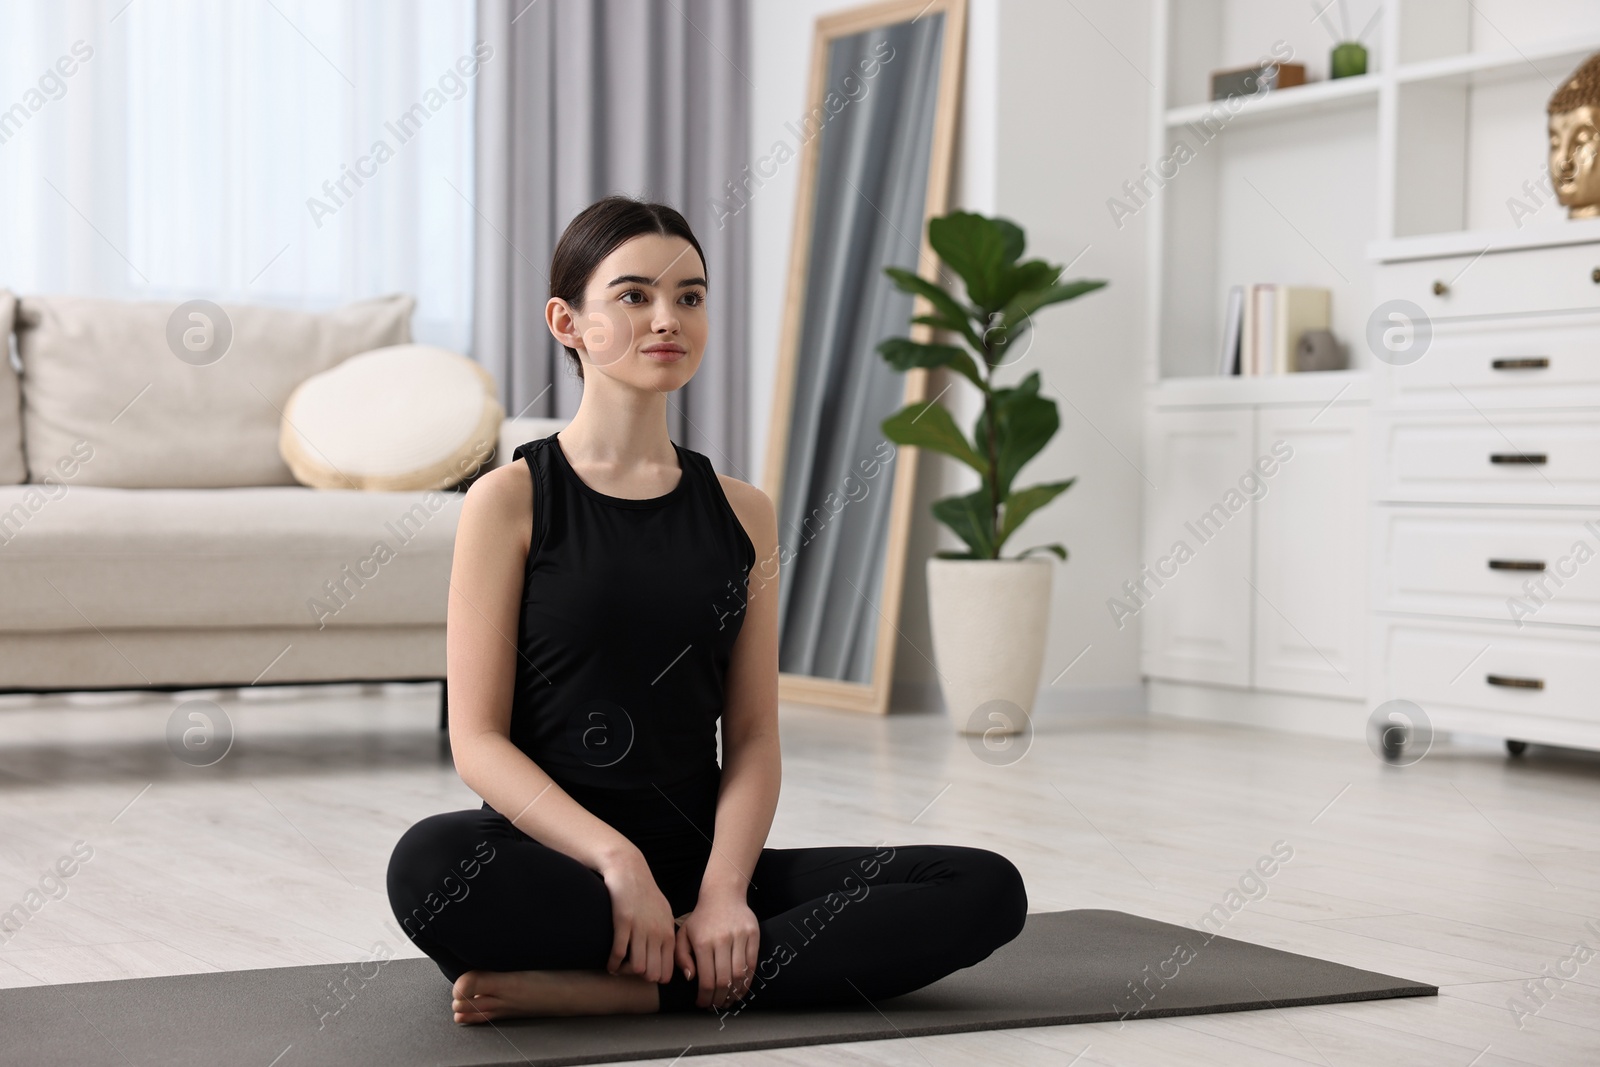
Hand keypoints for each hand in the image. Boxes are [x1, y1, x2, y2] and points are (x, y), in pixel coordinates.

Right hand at [597, 850, 675, 984]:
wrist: (629, 869)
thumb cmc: (645, 893)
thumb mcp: (664, 914)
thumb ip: (666, 936)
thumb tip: (666, 959)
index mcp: (668, 933)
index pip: (667, 971)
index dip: (654, 978)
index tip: (644, 975)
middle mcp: (657, 933)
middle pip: (652, 974)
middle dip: (640, 978)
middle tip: (630, 973)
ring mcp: (641, 928)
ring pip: (637, 968)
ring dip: (625, 972)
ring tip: (619, 969)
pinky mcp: (623, 922)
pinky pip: (618, 953)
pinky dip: (612, 963)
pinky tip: (609, 964)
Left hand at [674, 890, 760, 1009]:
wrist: (722, 895)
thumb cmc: (701, 918)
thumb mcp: (683, 935)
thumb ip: (681, 958)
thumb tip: (692, 978)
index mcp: (702, 943)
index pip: (706, 979)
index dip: (704, 997)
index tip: (702, 1004)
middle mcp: (722, 940)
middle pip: (724, 980)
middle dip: (719, 999)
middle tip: (715, 1006)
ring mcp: (739, 937)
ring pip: (739, 975)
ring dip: (734, 993)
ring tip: (728, 1001)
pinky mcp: (753, 935)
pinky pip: (752, 964)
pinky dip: (747, 981)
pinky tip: (740, 989)